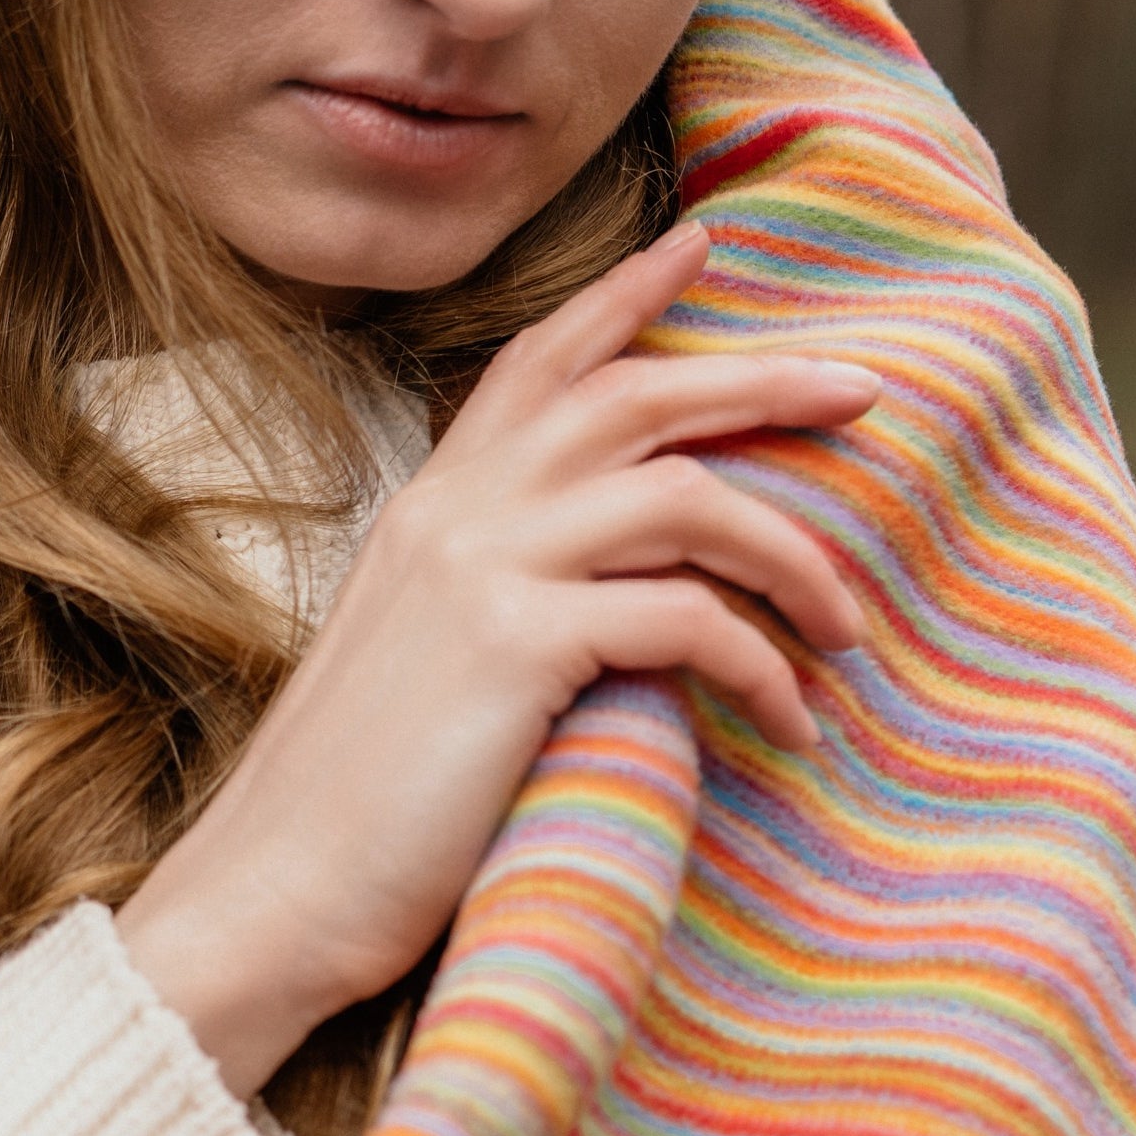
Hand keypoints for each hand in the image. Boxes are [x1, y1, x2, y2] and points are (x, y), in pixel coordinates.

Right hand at [115, 221, 877, 1098]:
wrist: (272, 890)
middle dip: (763, 381)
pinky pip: (688, 620)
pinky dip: (761, 667)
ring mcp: (484, 569)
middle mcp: (457, 513)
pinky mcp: (517, 645)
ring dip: (794, 557)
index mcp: (431, 507)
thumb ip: (499, 596)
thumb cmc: (357, 808)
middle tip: (863, 393)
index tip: (699, 244)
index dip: (623, 297)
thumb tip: (616, 596)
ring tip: (849, 627)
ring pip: (687, 499)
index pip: (536, 362)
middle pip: (636, 397)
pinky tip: (789, 721)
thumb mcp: (422, 663)